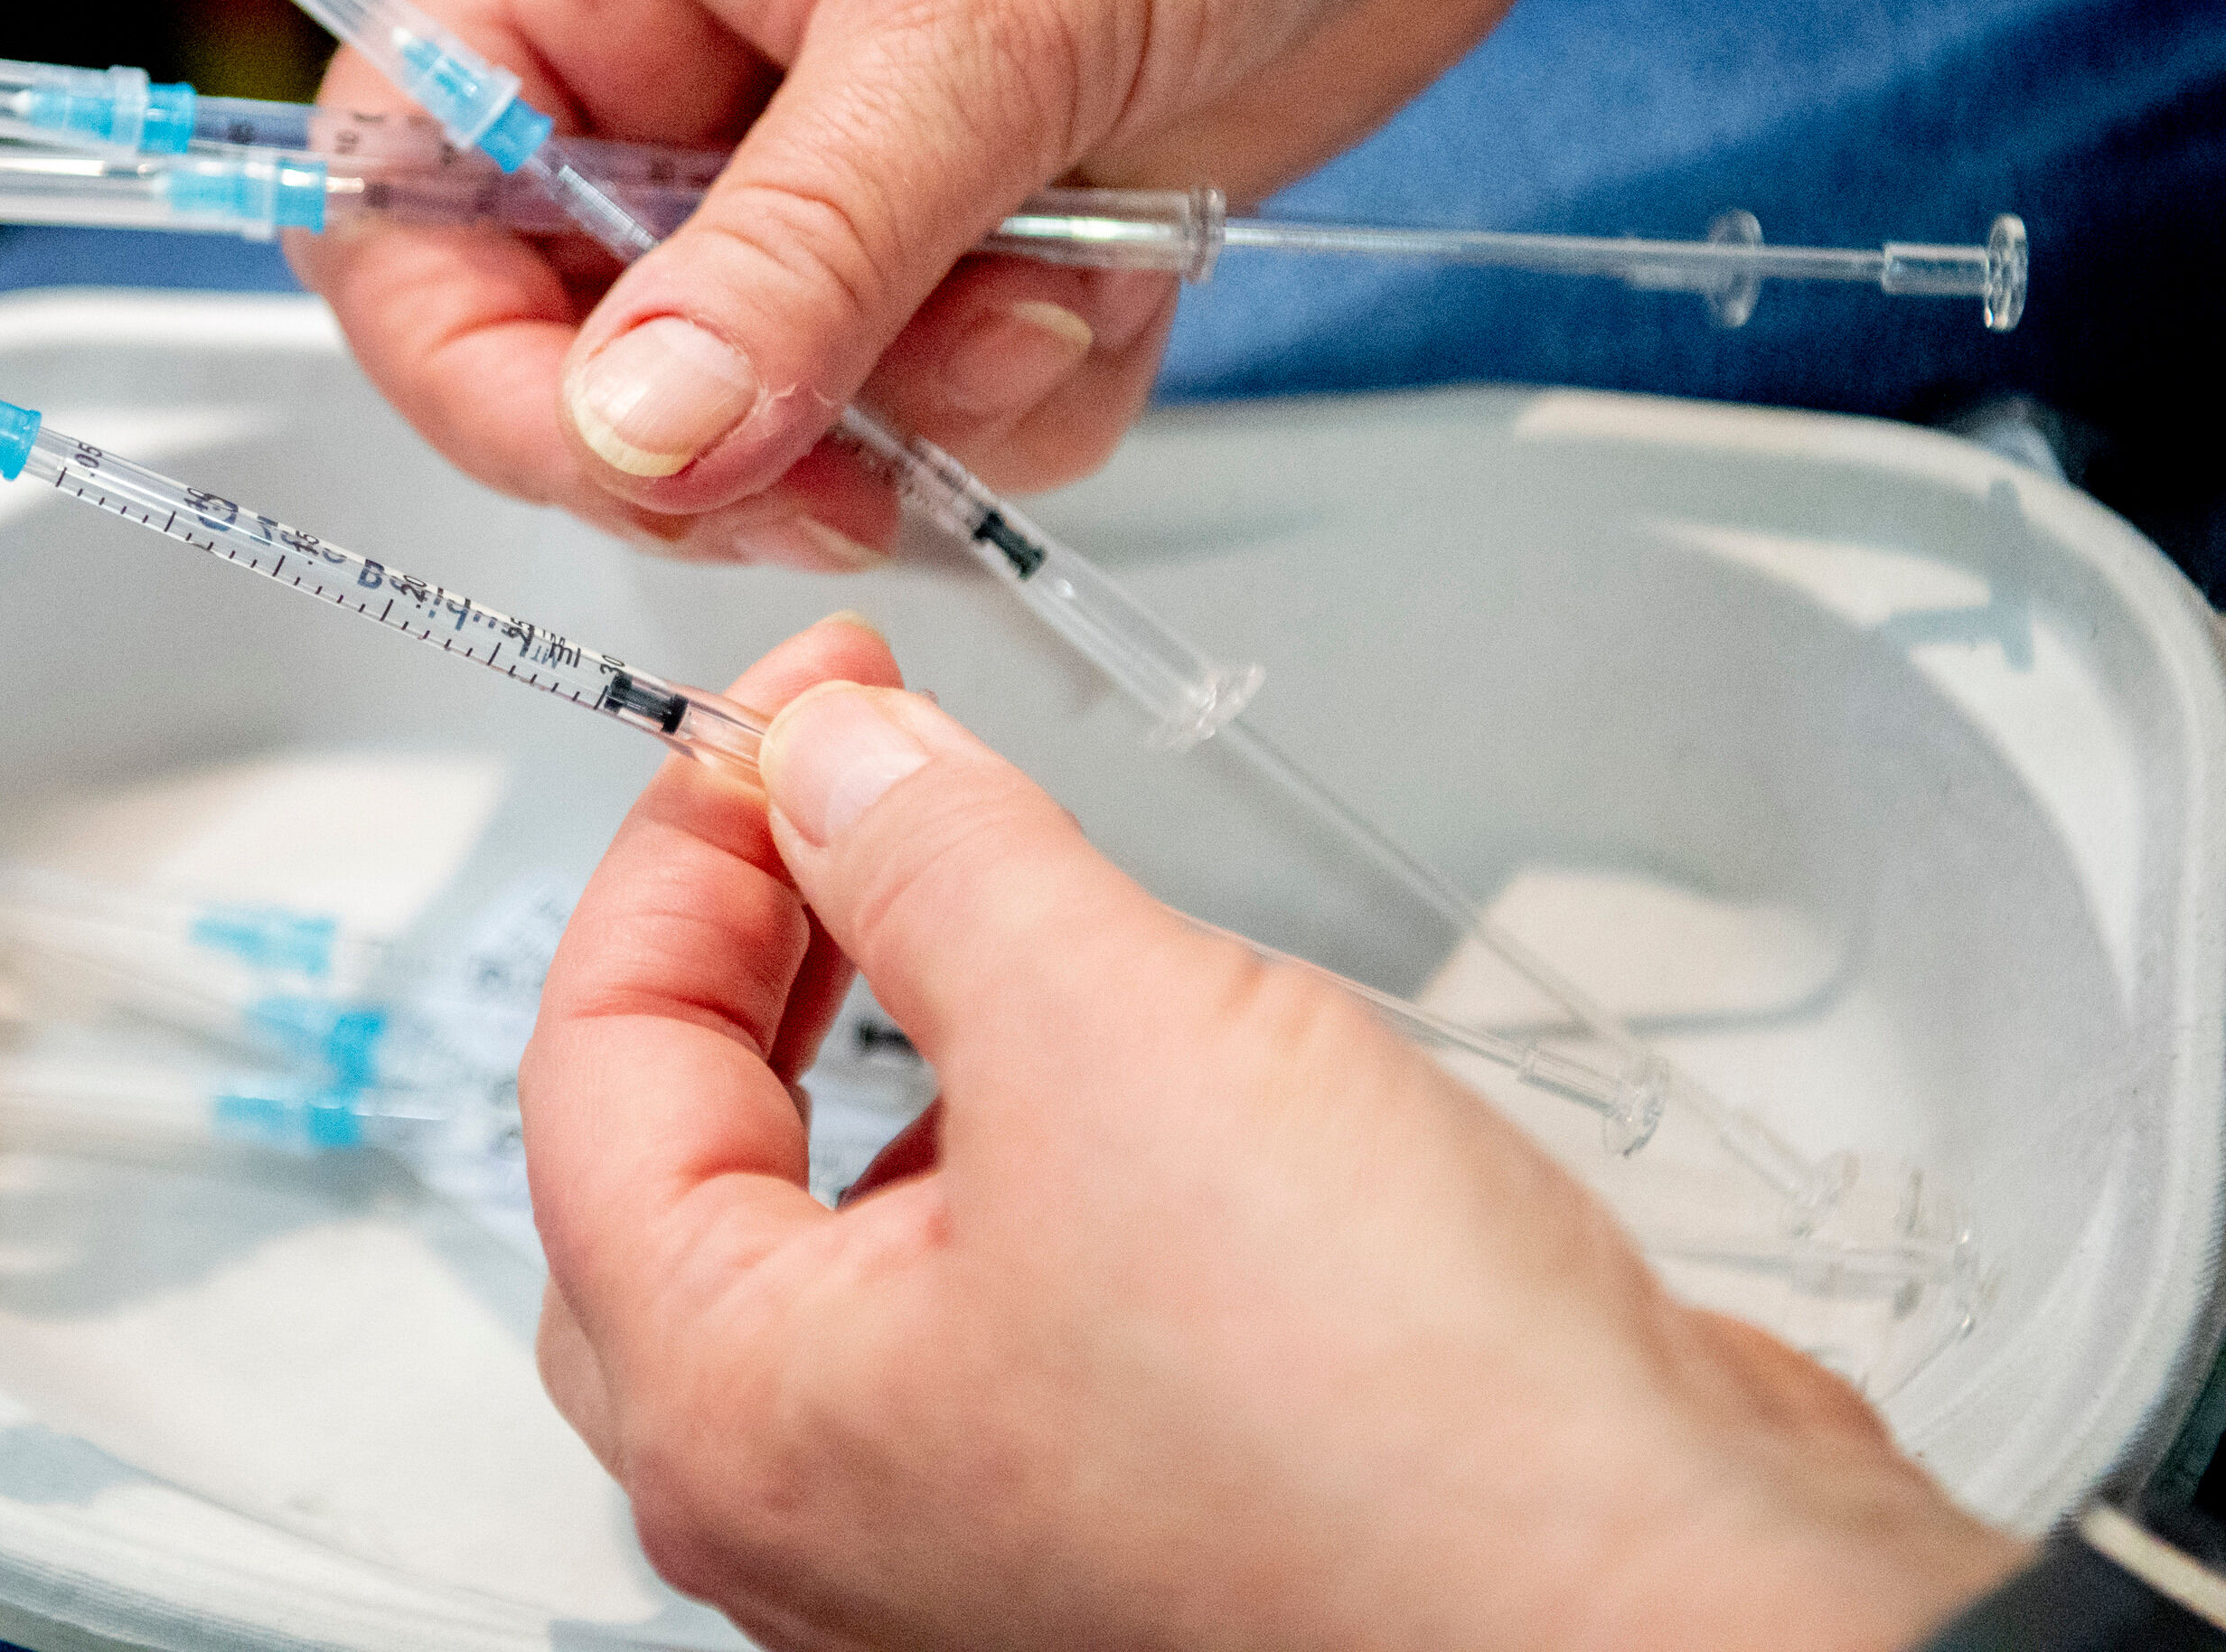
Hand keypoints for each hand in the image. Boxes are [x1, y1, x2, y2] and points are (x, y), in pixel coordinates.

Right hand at [288, 0, 2225, 568]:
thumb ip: (798, 248)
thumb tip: (630, 435)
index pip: (406, 192)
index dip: (476, 361)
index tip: (631, 457)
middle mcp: (687, 47)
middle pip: (582, 346)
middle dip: (742, 419)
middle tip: (875, 442)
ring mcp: (838, 146)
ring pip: (780, 408)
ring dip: (928, 400)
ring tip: (1065, 262)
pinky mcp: (980, 219)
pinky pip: (939, 411)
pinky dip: (1038, 387)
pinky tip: (1130, 259)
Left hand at [520, 616, 2023, 1649]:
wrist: (1681, 1615)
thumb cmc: (1403, 1451)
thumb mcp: (1114, 1035)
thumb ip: (933, 862)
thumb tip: (834, 763)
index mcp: (743, 1419)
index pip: (594, 1070)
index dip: (683, 848)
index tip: (783, 714)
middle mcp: (826, 1502)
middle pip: (676, 1162)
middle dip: (744, 949)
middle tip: (831, 787)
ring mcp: (968, 1518)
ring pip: (836, 1226)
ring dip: (873, 1039)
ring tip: (973, 889)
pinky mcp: (1122, 1498)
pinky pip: (989, 1282)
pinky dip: (1002, 1138)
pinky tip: (1106, 1054)